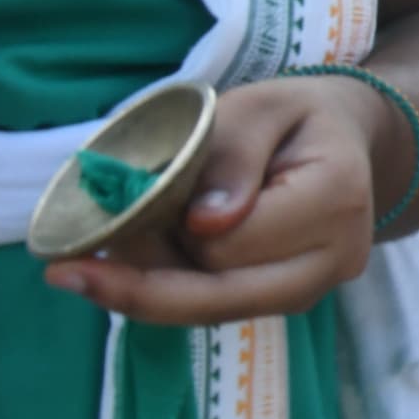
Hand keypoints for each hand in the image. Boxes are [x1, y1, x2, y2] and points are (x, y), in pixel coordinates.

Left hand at [43, 73, 387, 323]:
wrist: (343, 140)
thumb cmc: (294, 117)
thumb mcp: (258, 108)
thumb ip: (231, 155)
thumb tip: (205, 224)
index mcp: (336, 198)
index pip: (229, 241)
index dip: (172, 226)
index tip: (134, 197)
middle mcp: (338, 258)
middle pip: (218, 295)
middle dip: (144, 276)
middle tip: (75, 257)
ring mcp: (318, 288)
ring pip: (209, 311)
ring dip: (155, 283)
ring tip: (124, 240)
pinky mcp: (292, 302)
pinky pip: (215, 310)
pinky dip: (172, 288)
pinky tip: (154, 256)